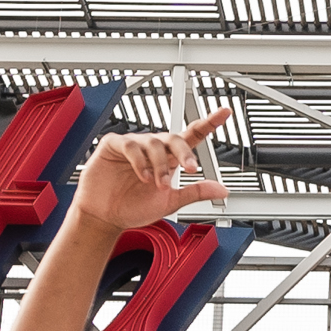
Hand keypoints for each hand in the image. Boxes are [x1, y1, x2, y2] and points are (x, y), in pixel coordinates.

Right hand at [68, 106, 233, 234]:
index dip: (208, 123)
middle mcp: (153, 149)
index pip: (191, 135)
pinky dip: (140, 162)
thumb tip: (222, 189)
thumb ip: (195, 192)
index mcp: (169, 158)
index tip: (224, 113)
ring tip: (159, 184)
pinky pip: (130, 145)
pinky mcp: (114, 146)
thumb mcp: (171, 202)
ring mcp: (133, 145)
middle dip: (185, 152)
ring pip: (154, 143)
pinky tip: (143, 176)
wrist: (106, 217)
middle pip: (175, 138)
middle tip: (190, 168)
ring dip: (161, 165)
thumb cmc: (134, 207)